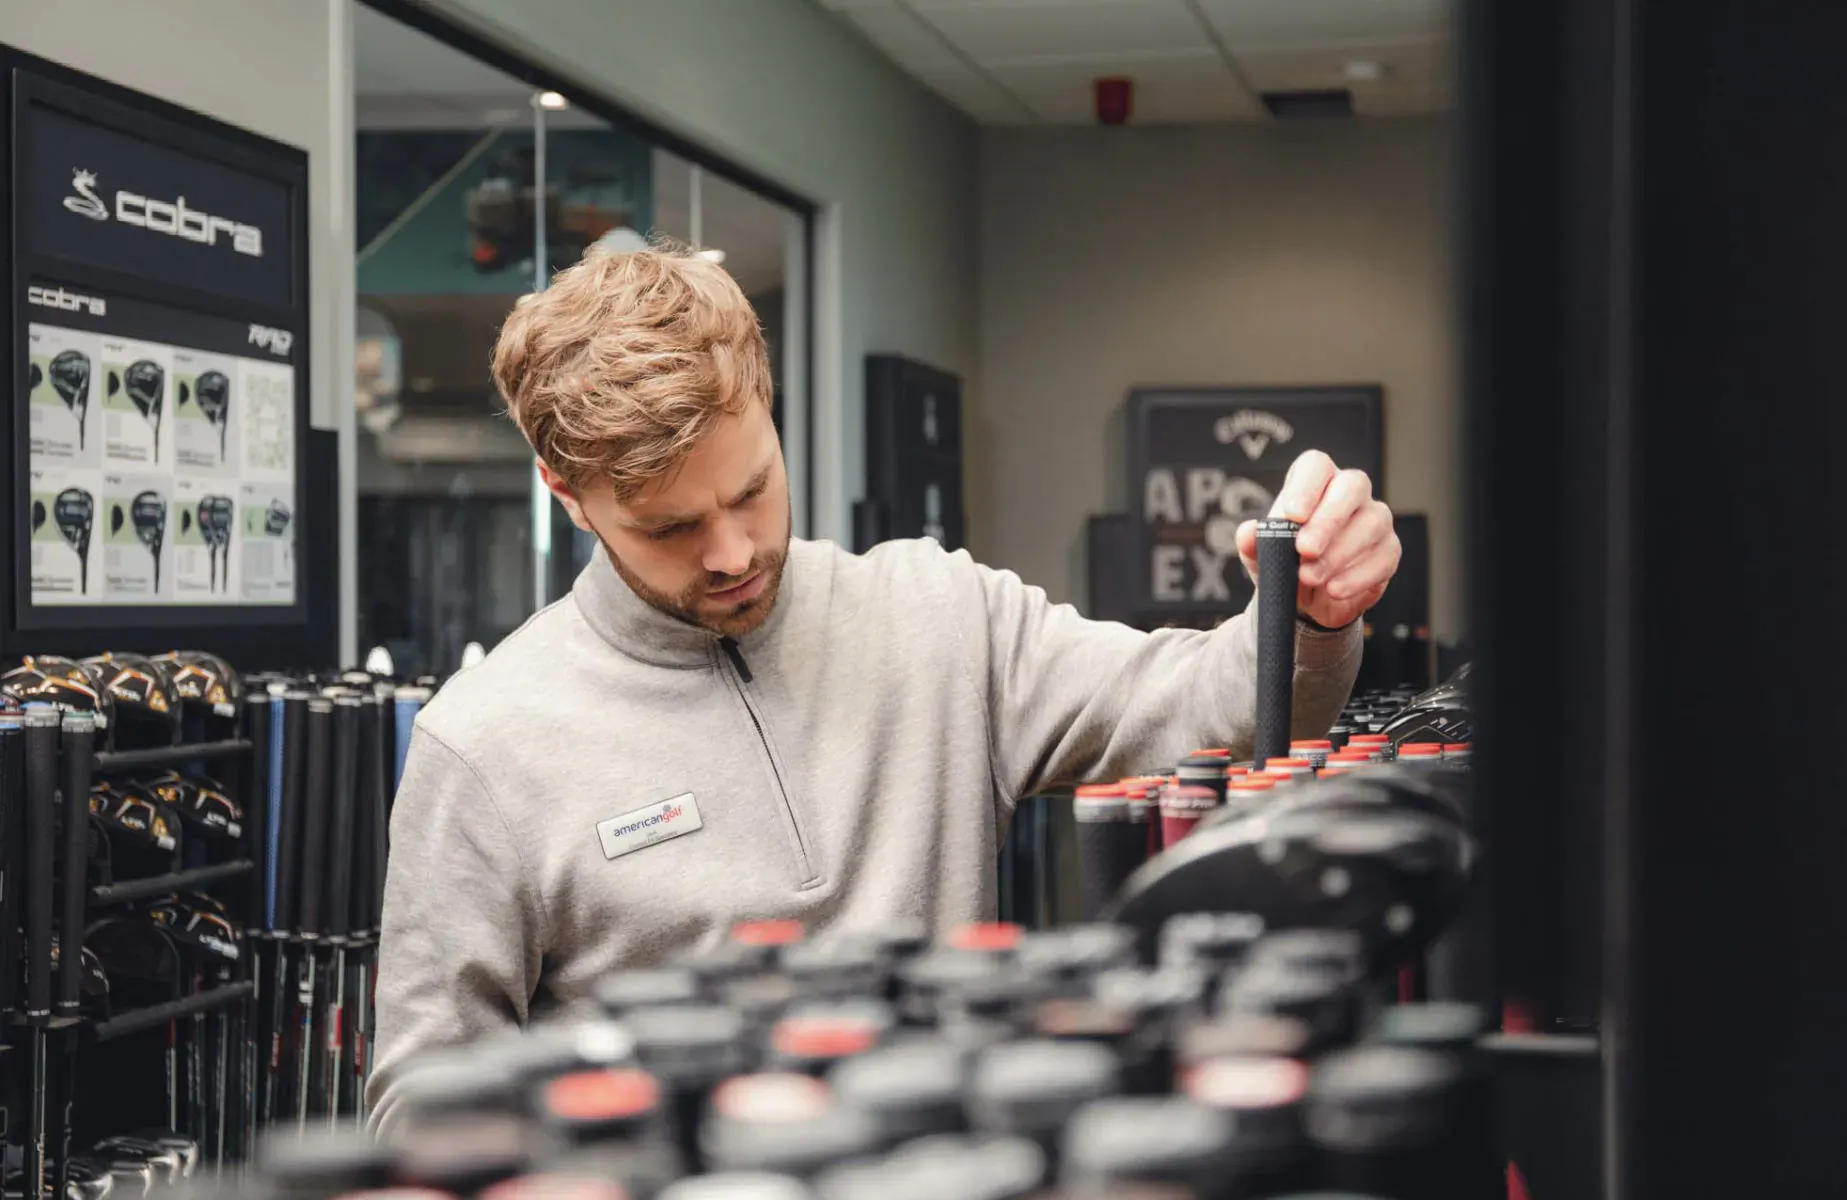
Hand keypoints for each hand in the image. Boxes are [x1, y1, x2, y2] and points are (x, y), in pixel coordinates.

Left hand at [1235, 450, 1399, 629]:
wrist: (1308, 601)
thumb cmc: (1286, 564)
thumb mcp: (1262, 557)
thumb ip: (1252, 543)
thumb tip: (1248, 532)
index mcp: (1315, 483)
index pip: (1316, 465)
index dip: (1307, 486)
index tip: (1292, 515)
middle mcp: (1350, 493)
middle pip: (1352, 485)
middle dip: (1329, 519)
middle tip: (1305, 550)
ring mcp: (1375, 519)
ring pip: (1371, 522)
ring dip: (1339, 553)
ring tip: (1310, 577)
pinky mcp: (1389, 550)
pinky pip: (1384, 556)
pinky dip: (1357, 576)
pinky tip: (1334, 589)